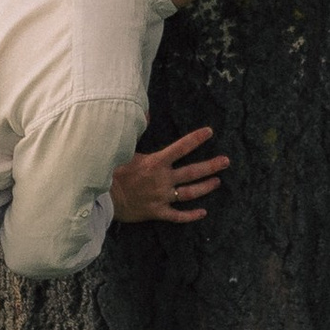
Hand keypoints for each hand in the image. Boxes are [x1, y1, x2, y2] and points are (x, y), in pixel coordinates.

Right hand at [112, 125, 227, 224]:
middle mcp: (162, 179)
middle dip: (211, 166)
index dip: (196, 139)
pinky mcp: (157, 212)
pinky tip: (203, 213)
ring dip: (205, 187)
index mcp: (156, 162)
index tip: (210, 132)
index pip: (181, 147)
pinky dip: (191, 216)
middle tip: (226, 161)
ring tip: (218, 182)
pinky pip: (177, 216)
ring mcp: (161, 197)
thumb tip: (146, 113)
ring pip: (189, 193)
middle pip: (192, 172)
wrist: (103, 198)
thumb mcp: (124, 150)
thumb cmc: (112, 172)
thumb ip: (138, 132)